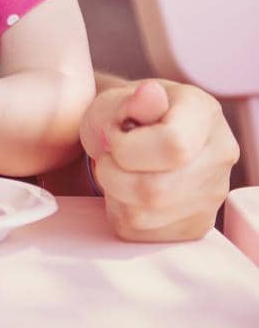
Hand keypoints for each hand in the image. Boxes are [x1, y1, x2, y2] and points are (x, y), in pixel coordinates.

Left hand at [81, 78, 239, 242]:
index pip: (173, 145)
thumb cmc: (124, 115)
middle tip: (107, 156)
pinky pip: (141, 232)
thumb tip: (150, 95)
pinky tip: (126, 190)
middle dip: (112, 174)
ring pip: (144, 215)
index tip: (113, 135)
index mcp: (204, 112)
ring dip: (114, 194)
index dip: (127, 146)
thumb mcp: (117, 99)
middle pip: (156, 190)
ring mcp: (212, 195)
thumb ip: (130, 101)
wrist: (133, 138)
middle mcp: (219, 155)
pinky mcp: (196, 226)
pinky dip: (120, 212)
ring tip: (117, 171)